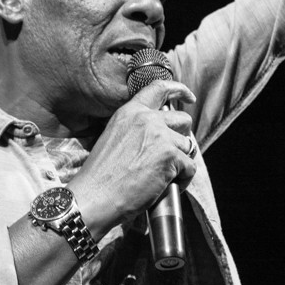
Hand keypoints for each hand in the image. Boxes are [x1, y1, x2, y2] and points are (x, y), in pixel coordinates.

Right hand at [67, 80, 196, 239]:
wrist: (94, 197)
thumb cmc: (100, 176)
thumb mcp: (113, 138)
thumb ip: (136, 130)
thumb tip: (159, 135)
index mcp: (130, 112)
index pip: (159, 88)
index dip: (179, 90)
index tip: (189, 97)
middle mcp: (147, 119)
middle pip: (183, 120)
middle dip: (181, 138)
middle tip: (171, 155)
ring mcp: (160, 136)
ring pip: (188, 146)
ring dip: (181, 162)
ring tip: (164, 177)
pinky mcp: (169, 156)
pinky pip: (190, 167)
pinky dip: (183, 180)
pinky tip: (168, 186)